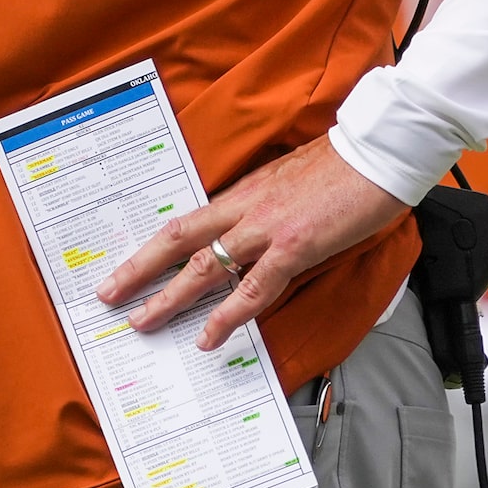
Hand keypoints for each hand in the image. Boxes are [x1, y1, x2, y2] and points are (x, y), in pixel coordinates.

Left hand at [96, 136, 406, 352]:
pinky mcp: (295, 245)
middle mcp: (247, 207)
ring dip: (170, 297)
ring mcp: (268, 226)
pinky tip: (209, 336)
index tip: (128, 267)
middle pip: (180, 239)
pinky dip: (227, 314)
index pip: (188, 221)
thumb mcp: (292, 181)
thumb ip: (268, 207)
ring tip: (144, 323)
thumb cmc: (344, 166)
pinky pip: (253, 286)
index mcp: (246, 191)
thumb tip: (253, 236)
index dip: (154, 246)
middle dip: (140, 269)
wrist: (378, 152)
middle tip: (109, 295)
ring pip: (205, 265)